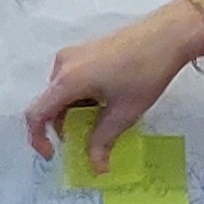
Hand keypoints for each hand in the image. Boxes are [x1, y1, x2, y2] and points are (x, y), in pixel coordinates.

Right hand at [23, 1, 203, 163]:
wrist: (166, 36)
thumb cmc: (145, 73)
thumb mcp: (123, 114)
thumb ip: (102, 142)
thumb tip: (96, 167)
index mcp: (67, 80)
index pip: (36, 114)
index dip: (38, 139)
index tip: (53, 155)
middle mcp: (63, 65)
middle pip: (49, 104)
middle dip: (62, 127)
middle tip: (84, 141)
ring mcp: (72, 55)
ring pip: (61, 93)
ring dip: (73, 113)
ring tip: (101, 121)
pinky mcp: (84, 51)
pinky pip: (70, 81)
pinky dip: (80, 98)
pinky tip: (104, 102)